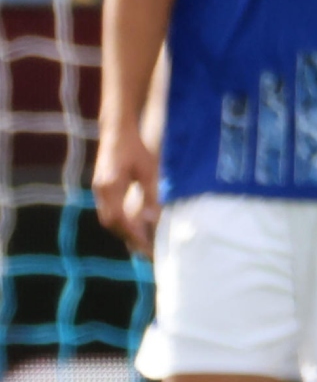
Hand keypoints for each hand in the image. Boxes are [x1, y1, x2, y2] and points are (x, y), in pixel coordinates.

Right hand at [91, 126, 158, 256]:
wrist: (116, 130)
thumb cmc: (135, 148)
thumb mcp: (148, 170)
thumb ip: (150, 194)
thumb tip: (152, 219)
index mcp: (110, 187)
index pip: (120, 220)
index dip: (134, 235)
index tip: (148, 248)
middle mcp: (100, 192)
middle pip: (111, 223)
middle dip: (128, 238)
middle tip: (146, 250)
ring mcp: (98, 190)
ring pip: (108, 219)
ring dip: (123, 231)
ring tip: (142, 242)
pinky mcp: (100, 188)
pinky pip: (108, 211)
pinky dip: (120, 221)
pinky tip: (134, 225)